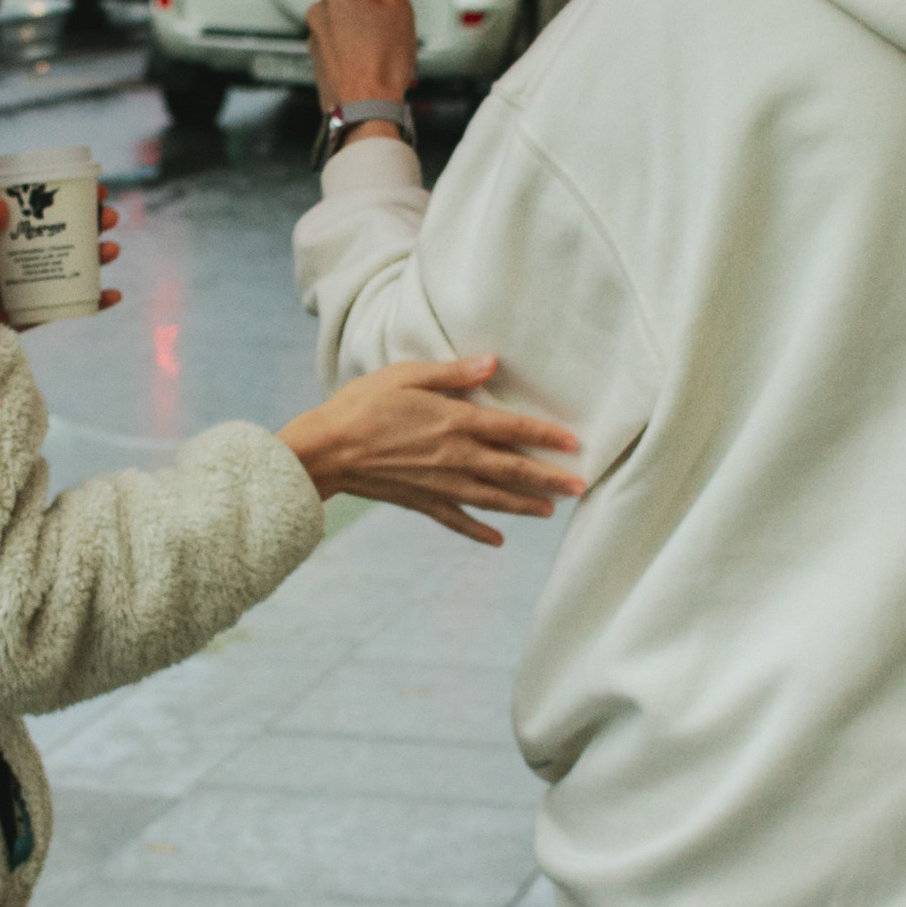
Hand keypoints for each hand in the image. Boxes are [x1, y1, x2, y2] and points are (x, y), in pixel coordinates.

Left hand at [0, 188, 123, 323]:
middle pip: (75, 235)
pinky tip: (114, 294)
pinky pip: (75, 305)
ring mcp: (42, 281)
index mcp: (21, 231)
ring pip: (80, 267)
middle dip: (98, 225)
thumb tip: (1, 206)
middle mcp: (36, 253)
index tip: (98, 190)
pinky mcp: (43, 310)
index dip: (80, 198)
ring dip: (101, 256)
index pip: (55, 209)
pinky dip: (98, 301)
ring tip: (112, 250)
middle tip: (111, 218)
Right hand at [279, 353, 582, 544]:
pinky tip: (497, 542)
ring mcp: (440, 484)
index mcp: (454, 422)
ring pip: (493, 498)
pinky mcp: (421, 502)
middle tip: (580, 486)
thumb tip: (492, 364)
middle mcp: (455, 457)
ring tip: (551, 510)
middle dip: (549, 479)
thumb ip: (452, 374)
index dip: (545, 436)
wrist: (325, 450)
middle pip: (512, 469)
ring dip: (525, 505)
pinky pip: (457, 521)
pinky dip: (479, 533)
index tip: (574, 444)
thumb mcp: (406, 376)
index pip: (512, 428)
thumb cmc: (362, 405)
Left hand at [308, 0, 418, 119]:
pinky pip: (343, 48)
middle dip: (377, 14)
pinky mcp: (318, 61)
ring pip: (351, 25)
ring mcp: (315, 37)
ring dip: (368, 36)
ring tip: (383, 56)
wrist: (366, 108)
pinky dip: (358, 54)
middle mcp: (319, 10)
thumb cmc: (384, 60)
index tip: (395, 11)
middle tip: (392, 36)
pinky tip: (372, 68)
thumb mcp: (396, 4)